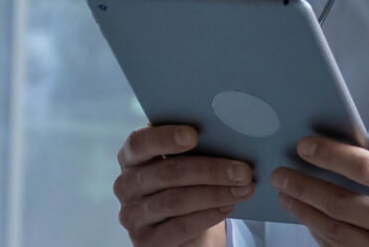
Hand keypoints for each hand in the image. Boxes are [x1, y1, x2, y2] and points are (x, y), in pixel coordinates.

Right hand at [115, 125, 257, 246]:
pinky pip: (179, 226)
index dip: (164, 137)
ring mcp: (132, 215)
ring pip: (176, 200)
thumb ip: (195, 147)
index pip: (139, 143)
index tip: (194, 135)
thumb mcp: (186, 162)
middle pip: (167, 173)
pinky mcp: (145, 240)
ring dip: (215, 194)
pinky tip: (227, 207)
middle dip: (210, 170)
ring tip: (243, 189)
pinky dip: (208, 216)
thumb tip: (227, 133)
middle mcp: (125, 185)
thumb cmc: (187, 184)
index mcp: (132, 157)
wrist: (184, 227)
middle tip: (243, 171)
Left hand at [272, 133, 368, 246]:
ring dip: (305, 212)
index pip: (365, 169)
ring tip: (286, 195)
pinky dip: (320, 236)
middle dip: (303, 186)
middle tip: (281, 173)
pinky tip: (309, 220)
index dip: (330, 155)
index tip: (305, 146)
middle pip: (339, 203)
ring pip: (335, 232)